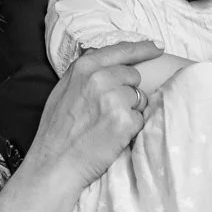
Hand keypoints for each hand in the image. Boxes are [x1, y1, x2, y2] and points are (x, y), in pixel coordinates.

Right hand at [29, 39, 160, 188]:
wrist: (54, 164)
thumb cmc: (57, 130)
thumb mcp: (64, 89)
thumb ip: (86, 72)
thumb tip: (105, 58)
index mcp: (84, 68)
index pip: (122, 50)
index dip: (143, 48)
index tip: (157, 47)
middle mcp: (100, 78)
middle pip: (133, 75)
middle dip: (127, 90)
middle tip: (107, 110)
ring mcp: (114, 99)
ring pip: (139, 97)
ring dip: (130, 110)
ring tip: (107, 124)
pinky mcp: (125, 121)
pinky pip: (141, 118)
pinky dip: (131, 128)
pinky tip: (112, 136)